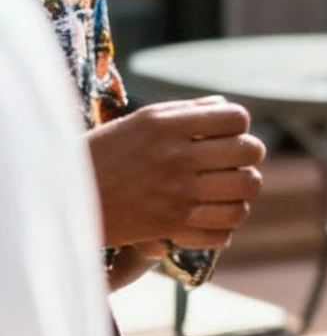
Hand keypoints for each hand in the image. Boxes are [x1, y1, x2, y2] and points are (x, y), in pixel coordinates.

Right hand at [88, 100, 265, 251]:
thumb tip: (226, 106)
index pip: (236, 118)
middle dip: (248, 156)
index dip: (239, 125)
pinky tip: (212, 215)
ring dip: (242, 190)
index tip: (227, 134)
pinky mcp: (172, 226)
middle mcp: (176, 157)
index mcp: (169, 125)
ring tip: (228, 190)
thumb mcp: (143, 121)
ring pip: (245, 191)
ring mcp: (177, 194)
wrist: (69, 195)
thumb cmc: (109, 152)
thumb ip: (188, 111)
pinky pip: (225, 229)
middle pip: (249, 152)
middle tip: (233, 162)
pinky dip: (225, 224)